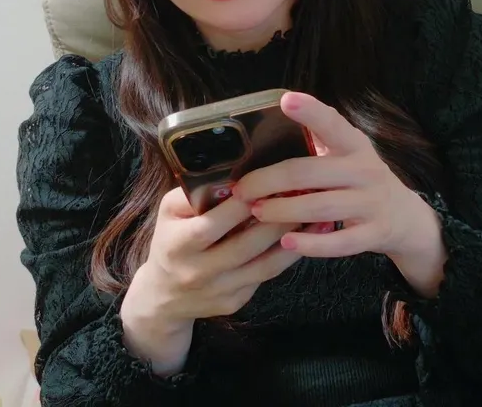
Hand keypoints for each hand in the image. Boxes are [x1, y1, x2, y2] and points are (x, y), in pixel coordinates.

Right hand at [121, 189, 300, 373]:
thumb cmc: (171, 241)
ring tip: (318, 217)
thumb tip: (231, 179)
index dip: (242, 204)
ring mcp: (219, 290)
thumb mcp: (169, 213)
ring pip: (266, 265)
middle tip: (304, 196)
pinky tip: (307, 238)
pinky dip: (288, 256)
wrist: (164, 296)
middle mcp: (199, 271)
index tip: (269, 182)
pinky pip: (266, 276)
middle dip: (278, 219)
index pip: (215, 223)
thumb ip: (193, 194)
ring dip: (294, 240)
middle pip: (247, 245)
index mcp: (179, 245)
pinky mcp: (236, 302)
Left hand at [232, 92, 447, 296]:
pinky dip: (312, 244)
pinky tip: (287, 243)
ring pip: (321, 207)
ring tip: (256, 213)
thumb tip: (276, 114)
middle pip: (311, 172)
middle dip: (271, 181)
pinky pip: (340, 242)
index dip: (311, 112)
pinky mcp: (375, 233)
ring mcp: (372, 203)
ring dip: (284, 210)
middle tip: (242, 189)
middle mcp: (366, 171)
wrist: (406, 218)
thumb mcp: (349, 153)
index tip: (286, 100)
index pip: (333, 123)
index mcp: (355, 146)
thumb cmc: (363, 180)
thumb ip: (320, 137)